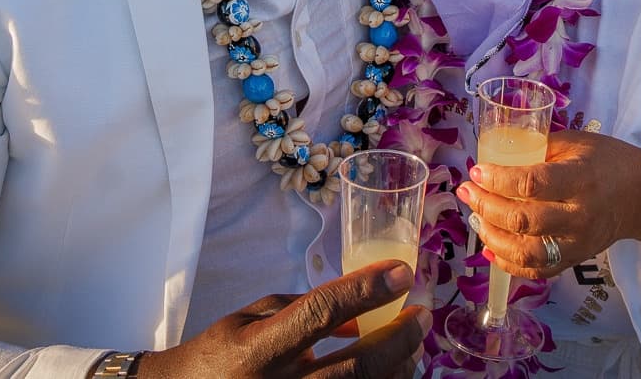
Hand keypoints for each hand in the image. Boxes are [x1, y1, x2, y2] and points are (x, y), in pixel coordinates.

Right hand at [134, 261, 428, 378]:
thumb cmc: (218, 355)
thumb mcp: (249, 319)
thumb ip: (302, 309)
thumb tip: (357, 318)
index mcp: (258, 349)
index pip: (319, 313)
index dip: (365, 290)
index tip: (401, 271)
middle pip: (355, 368)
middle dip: (398, 339)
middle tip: (421, 316)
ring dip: (397, 370)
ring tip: (412, 348)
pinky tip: (391, 373)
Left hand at [455, 129, 640, 279]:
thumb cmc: (606, 161)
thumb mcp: (576, 142)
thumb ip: (538, 146)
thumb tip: (494, 150)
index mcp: (581, 179)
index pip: (532, 183)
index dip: (498, 179)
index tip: (477, 171)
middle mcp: (580, 216)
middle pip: (523, 220)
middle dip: (486, 207)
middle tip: (468, 192)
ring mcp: (578, 244)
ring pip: (526, 253)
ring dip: (492, 237)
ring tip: (475, 219)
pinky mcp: (575, 260)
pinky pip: (536, 271)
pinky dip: (508, 263)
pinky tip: (489, 246)